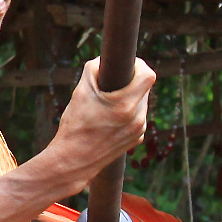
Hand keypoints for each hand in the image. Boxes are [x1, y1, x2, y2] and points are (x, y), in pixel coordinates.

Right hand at [45, 55, 155, 177]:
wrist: (73, 160)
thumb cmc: (75, 126)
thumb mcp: (80, 92)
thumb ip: (93, 69)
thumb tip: (102, 60)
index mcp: (125, 105)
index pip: (148, 75)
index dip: (139, 65)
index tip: (128, 65)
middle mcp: (137, 119)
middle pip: (144, 88)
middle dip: (131, 81)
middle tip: (113, 82)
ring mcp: (139, 131)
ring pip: (142, 103)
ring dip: (130, 97)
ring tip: (110, 101)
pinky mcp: (136, 140)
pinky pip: (138, 118)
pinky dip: (128, 113)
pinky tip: (111, 118)